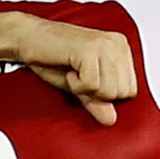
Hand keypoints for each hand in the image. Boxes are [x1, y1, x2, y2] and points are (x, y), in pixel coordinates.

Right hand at [8, 16, 134, 124]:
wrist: (28, 38)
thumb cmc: (53, 58)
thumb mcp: (81, 87)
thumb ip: (98, 102)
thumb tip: (111, 120)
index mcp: (121, 49)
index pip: (131, 90)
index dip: (107, 95)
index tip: (88, 79)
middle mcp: (117, 44)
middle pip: (122, 93)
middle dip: (97, 93)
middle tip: (79, 75)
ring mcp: (105, 45)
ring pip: (109, 90)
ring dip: (85, 88)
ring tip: (74, 71)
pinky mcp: (89, 49)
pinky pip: (92, 85)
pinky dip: (76, 84)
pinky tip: (69, 69)